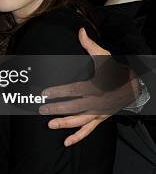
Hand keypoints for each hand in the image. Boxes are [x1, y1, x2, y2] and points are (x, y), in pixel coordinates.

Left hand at [39, 28, 131, 145]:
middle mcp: (95, 101)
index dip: (57, 92)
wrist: (134, 86)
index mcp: (94, 86)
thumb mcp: (104, 56)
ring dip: (64, 124)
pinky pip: (89, 130)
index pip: (72, 90)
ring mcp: (98, 112)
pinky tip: (66, 142)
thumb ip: (90, 45)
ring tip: (50, 125)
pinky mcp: (100, 118)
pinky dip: (78, 136)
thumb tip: (81, 31)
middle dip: (55, 109)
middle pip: (72, 107)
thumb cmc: (116, 70)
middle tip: (40, 110)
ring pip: (80, 121)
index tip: (43, 93)